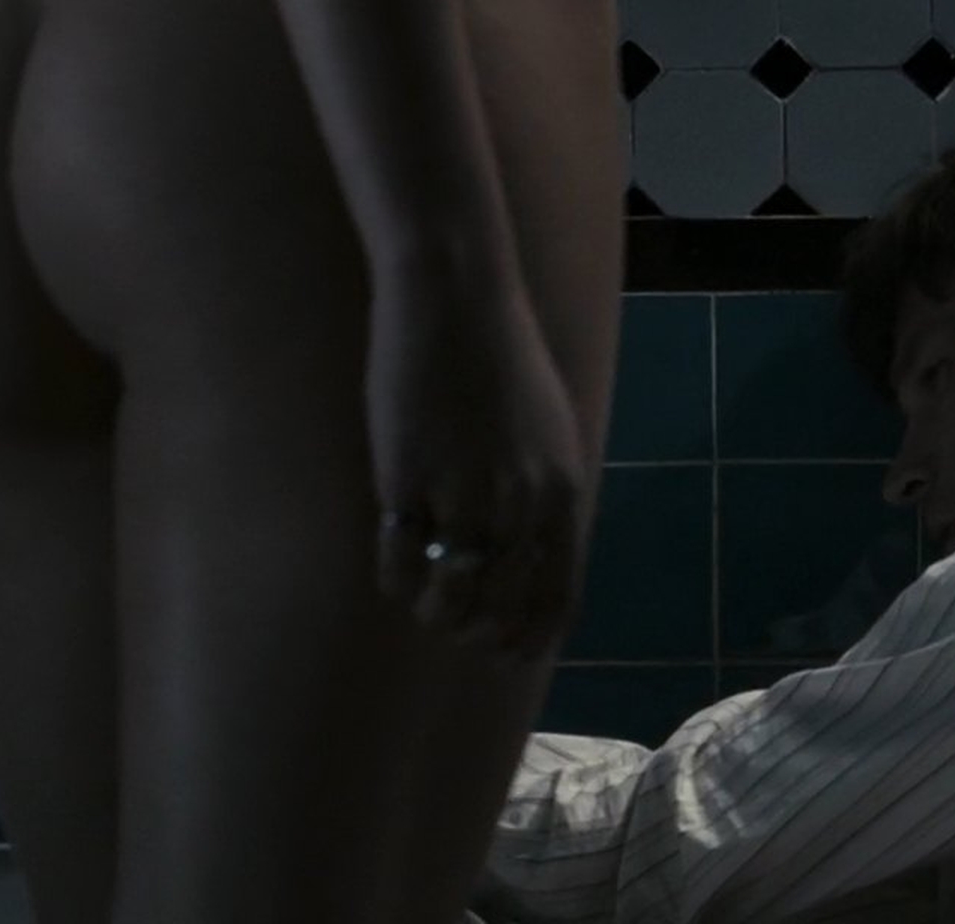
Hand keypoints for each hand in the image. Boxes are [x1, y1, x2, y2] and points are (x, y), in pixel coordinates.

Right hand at [366, 268, 590, 658]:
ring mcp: (462, 496)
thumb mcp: (550, 430)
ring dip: (435, 613)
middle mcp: (519, 505)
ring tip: (424, 600)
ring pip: (448, 596)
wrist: (453, 299)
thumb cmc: (501, 357)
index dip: (533, 637)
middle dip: (477, 632)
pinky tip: (392, 569)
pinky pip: (399, 562)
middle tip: (456, 627)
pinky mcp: (406, 481)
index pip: (557, 596)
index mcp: (562, 492)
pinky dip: (396, 580)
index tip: (511, 654)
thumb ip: (544, 492)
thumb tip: (529, 551)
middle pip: (500, 608)